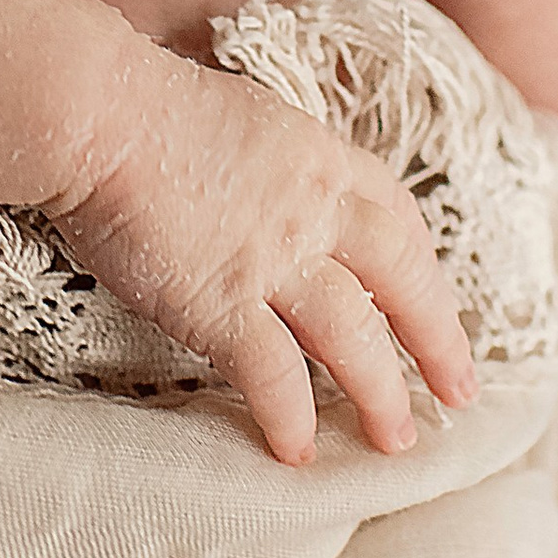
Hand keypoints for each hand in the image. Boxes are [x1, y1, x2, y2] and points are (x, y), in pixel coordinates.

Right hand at [45, 49, 474, 464]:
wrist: (99, 113)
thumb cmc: (144, 105)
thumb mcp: (240, 116)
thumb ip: (269, 163)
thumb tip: (259, 190)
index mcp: (320, 156)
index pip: (395, 215)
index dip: (421, 265)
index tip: (430, 300)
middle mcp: (314, 210)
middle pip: (401, 281)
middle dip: (437, 339)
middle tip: (458, 390)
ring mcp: (273, 259)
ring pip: (353, 337)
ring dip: (380, 394)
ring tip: (395, 441)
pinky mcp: (222, 302)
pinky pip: (272, 373)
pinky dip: (290, 416)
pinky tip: (297, 452)